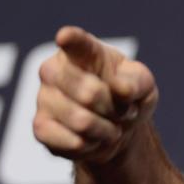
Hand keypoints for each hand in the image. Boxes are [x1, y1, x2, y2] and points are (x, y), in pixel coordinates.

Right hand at [34, 26, 158, 165]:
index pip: (76, 42)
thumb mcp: (143, 86)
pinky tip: (92, 139)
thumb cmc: (127, 98)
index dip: (71, 39)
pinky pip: (71, 142)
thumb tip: (120, 89)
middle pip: (89, 93)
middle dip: (114, 109)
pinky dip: (92, 147)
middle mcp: (54, 70)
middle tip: (120, 111)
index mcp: (83, 52)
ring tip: (110, 126)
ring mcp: (43, 98)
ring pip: (81, 122)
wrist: (117, 129)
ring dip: (106, 131)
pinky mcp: (40, 127)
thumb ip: (137, 82)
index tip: (65, 37)